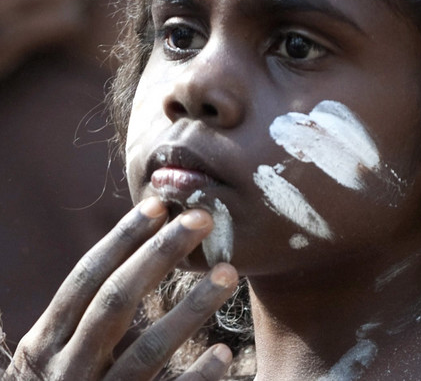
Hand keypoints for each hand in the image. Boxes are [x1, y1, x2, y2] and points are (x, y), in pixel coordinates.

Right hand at [2, 199, 238, 380]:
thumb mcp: (58, 355)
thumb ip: (93, 317)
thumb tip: (143, 255)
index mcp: (45, 343)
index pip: (85, 280)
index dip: (122, 241)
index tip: (160, 204)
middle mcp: (64, 370)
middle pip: (115, 302)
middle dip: (158, 256)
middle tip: (201, 219)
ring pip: (146, 350)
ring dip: (190, 308)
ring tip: (228, 272)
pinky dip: (195, 377)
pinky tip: (225, 354)